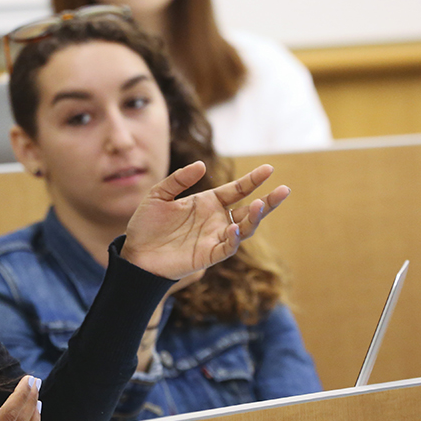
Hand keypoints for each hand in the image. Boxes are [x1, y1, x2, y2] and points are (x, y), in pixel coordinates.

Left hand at [121, 161, 289, 279]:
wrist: (135, 253)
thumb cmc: (146, 224)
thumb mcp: (158, 195)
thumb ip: (179, 179)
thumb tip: (202, 165)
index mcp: (207, 203)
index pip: (237, 190)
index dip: (252, 180)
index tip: (269, 169)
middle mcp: (216, 220)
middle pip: (249, 210)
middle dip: (268, 201)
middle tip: (284, 189)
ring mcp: (215, 238)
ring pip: (244, 228)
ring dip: (255, 218)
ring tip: (262, 204)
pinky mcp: (208, 255)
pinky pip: (227, 247)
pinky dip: (233, 238)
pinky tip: (234, 228)